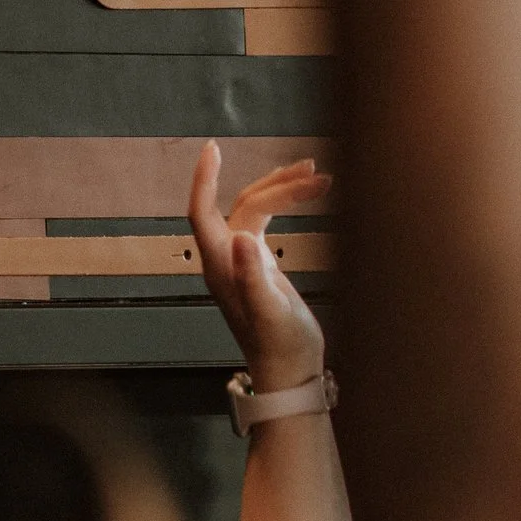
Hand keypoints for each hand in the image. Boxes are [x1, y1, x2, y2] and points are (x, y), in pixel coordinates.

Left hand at [188, 141, 328, 394]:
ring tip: (318, 177)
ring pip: (256, 210)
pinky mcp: (260, 267)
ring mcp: (242, 262)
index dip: (205, 178)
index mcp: (220, 265)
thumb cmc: (280, 347)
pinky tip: (303, 198)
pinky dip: (284, 205)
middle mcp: (226, 259)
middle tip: (316, 173)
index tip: (213, 147)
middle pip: (243, 203)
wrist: (291, 373)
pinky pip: (265, 222)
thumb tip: (242, 237)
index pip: (202, 210)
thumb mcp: (270, 312)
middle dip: (276, 184)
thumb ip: (253, 277)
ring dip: (283, 190)